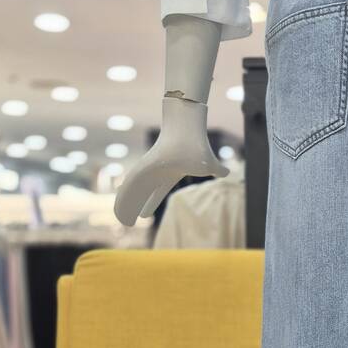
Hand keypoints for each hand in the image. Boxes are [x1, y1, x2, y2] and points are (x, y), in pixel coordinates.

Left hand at [113, 97, 227, 226]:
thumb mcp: (210, 164)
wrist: (189, 127)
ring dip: (127, 204)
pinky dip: (127, 195)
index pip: (156, 193)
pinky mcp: (146, 165)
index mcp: (168, 175)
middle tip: (125, 220)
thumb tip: (227, 173)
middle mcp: (156, 172)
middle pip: (142, 193)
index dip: (148, 204)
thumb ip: (218, 170)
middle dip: (135, 206)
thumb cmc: (198, 144)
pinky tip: (119, 205)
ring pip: (134, 189)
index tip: (143, 215)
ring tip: (119, 218)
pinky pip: (133, 184)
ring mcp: (149, 167)